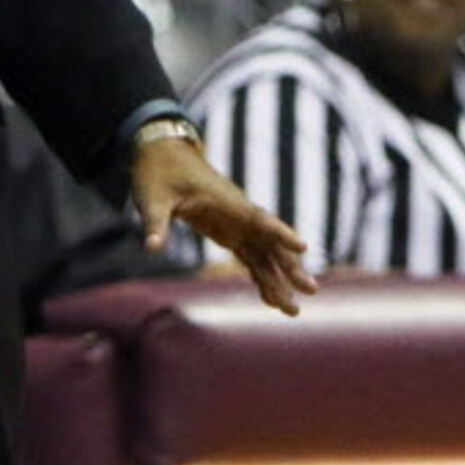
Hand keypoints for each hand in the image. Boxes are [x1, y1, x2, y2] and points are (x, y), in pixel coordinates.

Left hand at [131, 138, 315, 314]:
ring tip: (293, 311)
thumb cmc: (158, 172)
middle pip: (272, 244)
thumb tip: (152, 247)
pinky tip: (271, 300)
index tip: (303, 247)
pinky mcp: (230, 232)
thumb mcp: (153, 198)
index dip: (281, 234)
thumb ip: (156, 223)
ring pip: (266, 255)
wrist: (163, 154)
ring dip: (280, 281)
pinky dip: (262, 278)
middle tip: (312, 290)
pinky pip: (252, 258)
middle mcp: (240, 215)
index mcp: (227, 203)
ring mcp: (238, 225)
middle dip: (292, 268)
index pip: (260, 220)